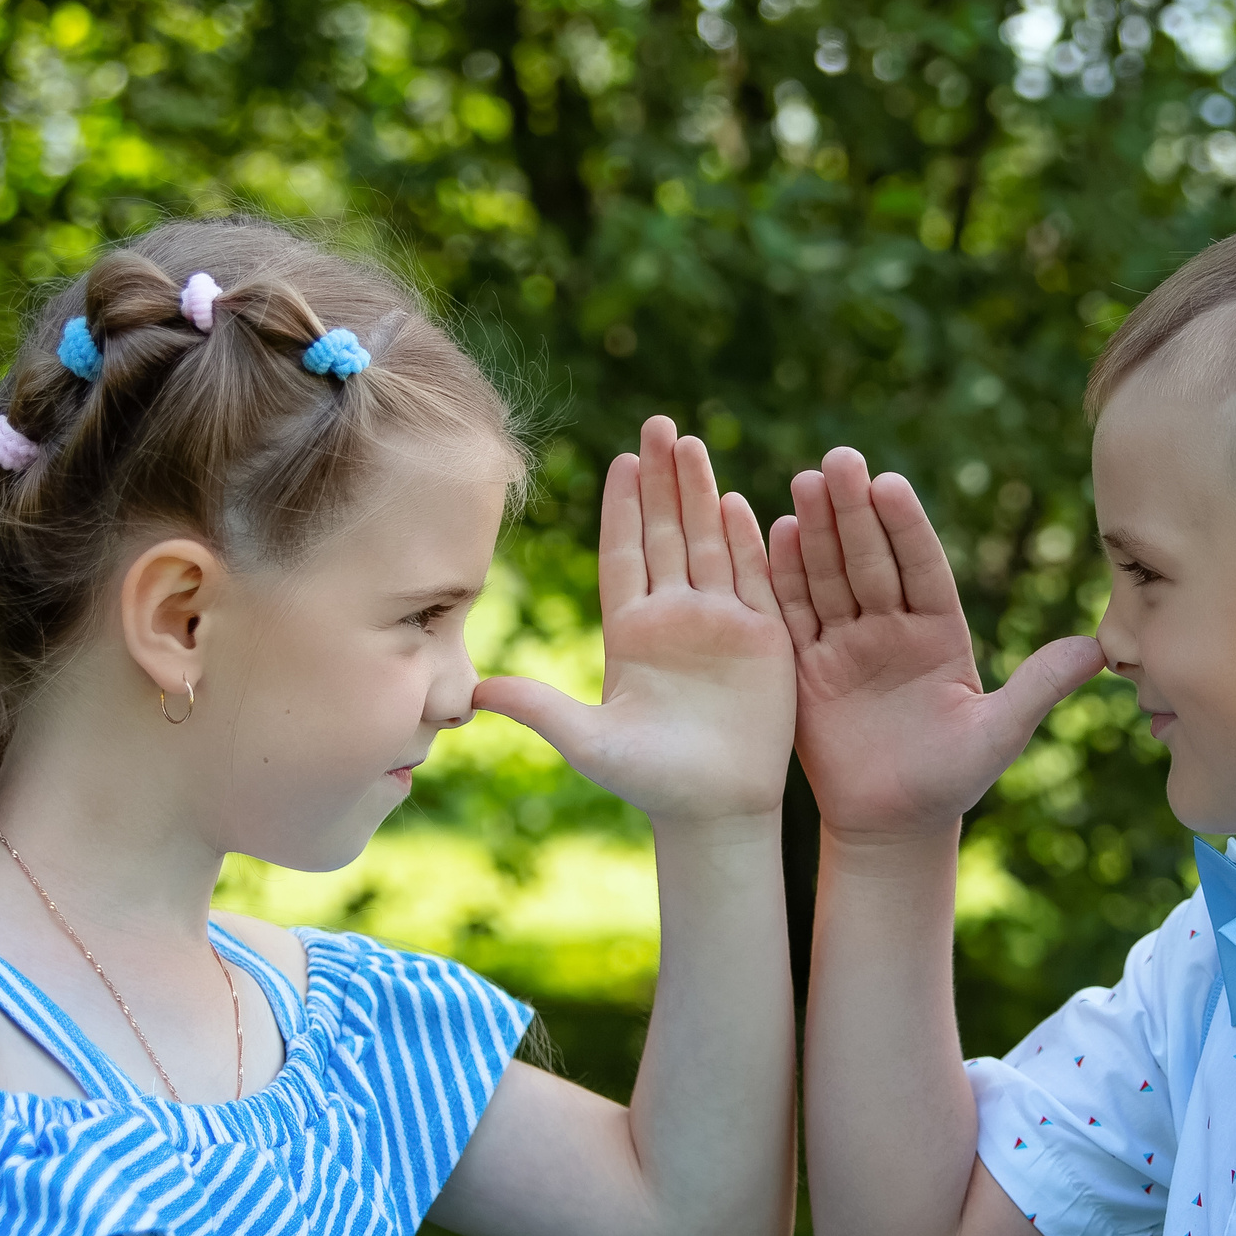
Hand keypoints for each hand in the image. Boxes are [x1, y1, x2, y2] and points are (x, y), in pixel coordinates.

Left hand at [475, 416, 795, 825]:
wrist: (713, 811)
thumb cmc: (648, 780)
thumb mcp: (587, 741)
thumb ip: (538, 708)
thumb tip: (471, 692)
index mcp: (631, 631)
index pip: (625, 553)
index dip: (623, 507)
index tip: (621, 460)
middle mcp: (676, 617)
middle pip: (668, 533)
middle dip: (663, 480)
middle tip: (658, 424)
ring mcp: (721, 624)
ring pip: (710, 544)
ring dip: (702, 495)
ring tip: (692, 444)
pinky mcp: (763, 640)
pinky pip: (755, 580)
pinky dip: (747, 542)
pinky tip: (739, 502)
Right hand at [772, 448, 1103, 842]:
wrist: (892, 826)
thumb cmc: (952, 780)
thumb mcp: (1001, 733)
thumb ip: (1040, 686)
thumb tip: (1101, 648)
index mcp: (939, 632)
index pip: (922, 568)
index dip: (905, 528)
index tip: (890, 484)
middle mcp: (891, 627)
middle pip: (870, 559)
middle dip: (853, 511)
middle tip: (839, 460)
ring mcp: (846, 643)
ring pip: (829, 576)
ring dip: (816, 529)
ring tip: (805, 481)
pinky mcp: (807, 666)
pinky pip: (795, 613)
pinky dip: (785, 575)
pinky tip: (776, 532)